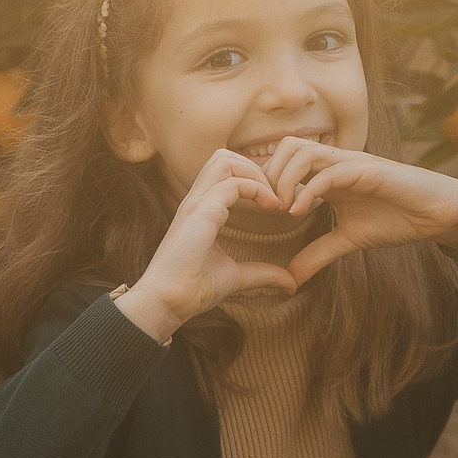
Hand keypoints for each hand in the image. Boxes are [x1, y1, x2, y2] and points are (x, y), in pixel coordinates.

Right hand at [115, 150, 298, 342]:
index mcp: (200, 211)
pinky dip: (258, 189)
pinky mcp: (202, 212)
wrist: (167, 302)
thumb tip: (291, 283)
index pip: (223, 173)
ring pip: (224, 159)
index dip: (252, 179)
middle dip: (253, 167)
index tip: (274, 203)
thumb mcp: (235, 277)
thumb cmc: (192, 290)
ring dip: (254, 172)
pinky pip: (233, 183)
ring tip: (272, 197)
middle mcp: (196, 201)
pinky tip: (272, 207)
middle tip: (275, 193)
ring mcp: (196, 203)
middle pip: (222, 156)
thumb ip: (262, 273)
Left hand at [260, 140, 457, 287]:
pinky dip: (309, 190)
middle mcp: (337, 162)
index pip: (285, 160)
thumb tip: (290, 278)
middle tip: (268, 207)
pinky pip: (332, 172)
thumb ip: (318, 254)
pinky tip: (300, 212)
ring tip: (283, 209)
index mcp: (328, 173)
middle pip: (288, 146)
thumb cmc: (396, 219)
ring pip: (305, 151)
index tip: (262, 211)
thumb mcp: (348, 240)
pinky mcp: (370, 170)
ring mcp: (353, 163)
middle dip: (270, 174)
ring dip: (286, 178)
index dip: (268, 181)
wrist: (437, 214)